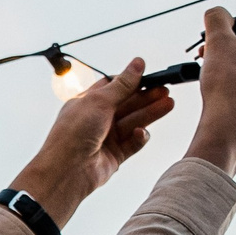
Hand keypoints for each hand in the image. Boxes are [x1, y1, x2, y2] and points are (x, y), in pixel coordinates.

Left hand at [7, 57, 176, 226]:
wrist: (67, 171)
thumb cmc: (73, 133)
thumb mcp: (99, 101)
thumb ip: (122, 84)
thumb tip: (137, 64)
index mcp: (88, 102)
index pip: (113, 86)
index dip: (131, 81)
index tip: (150, 76)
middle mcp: (97, 119)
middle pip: (127, 104)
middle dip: (146, 97)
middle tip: (165, 90)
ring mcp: (106, 137)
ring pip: (133, 121)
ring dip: (150, 113)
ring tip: (168, 104)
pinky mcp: (115, 155)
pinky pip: (133, 143)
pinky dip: (139, 137)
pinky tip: (141, 132)